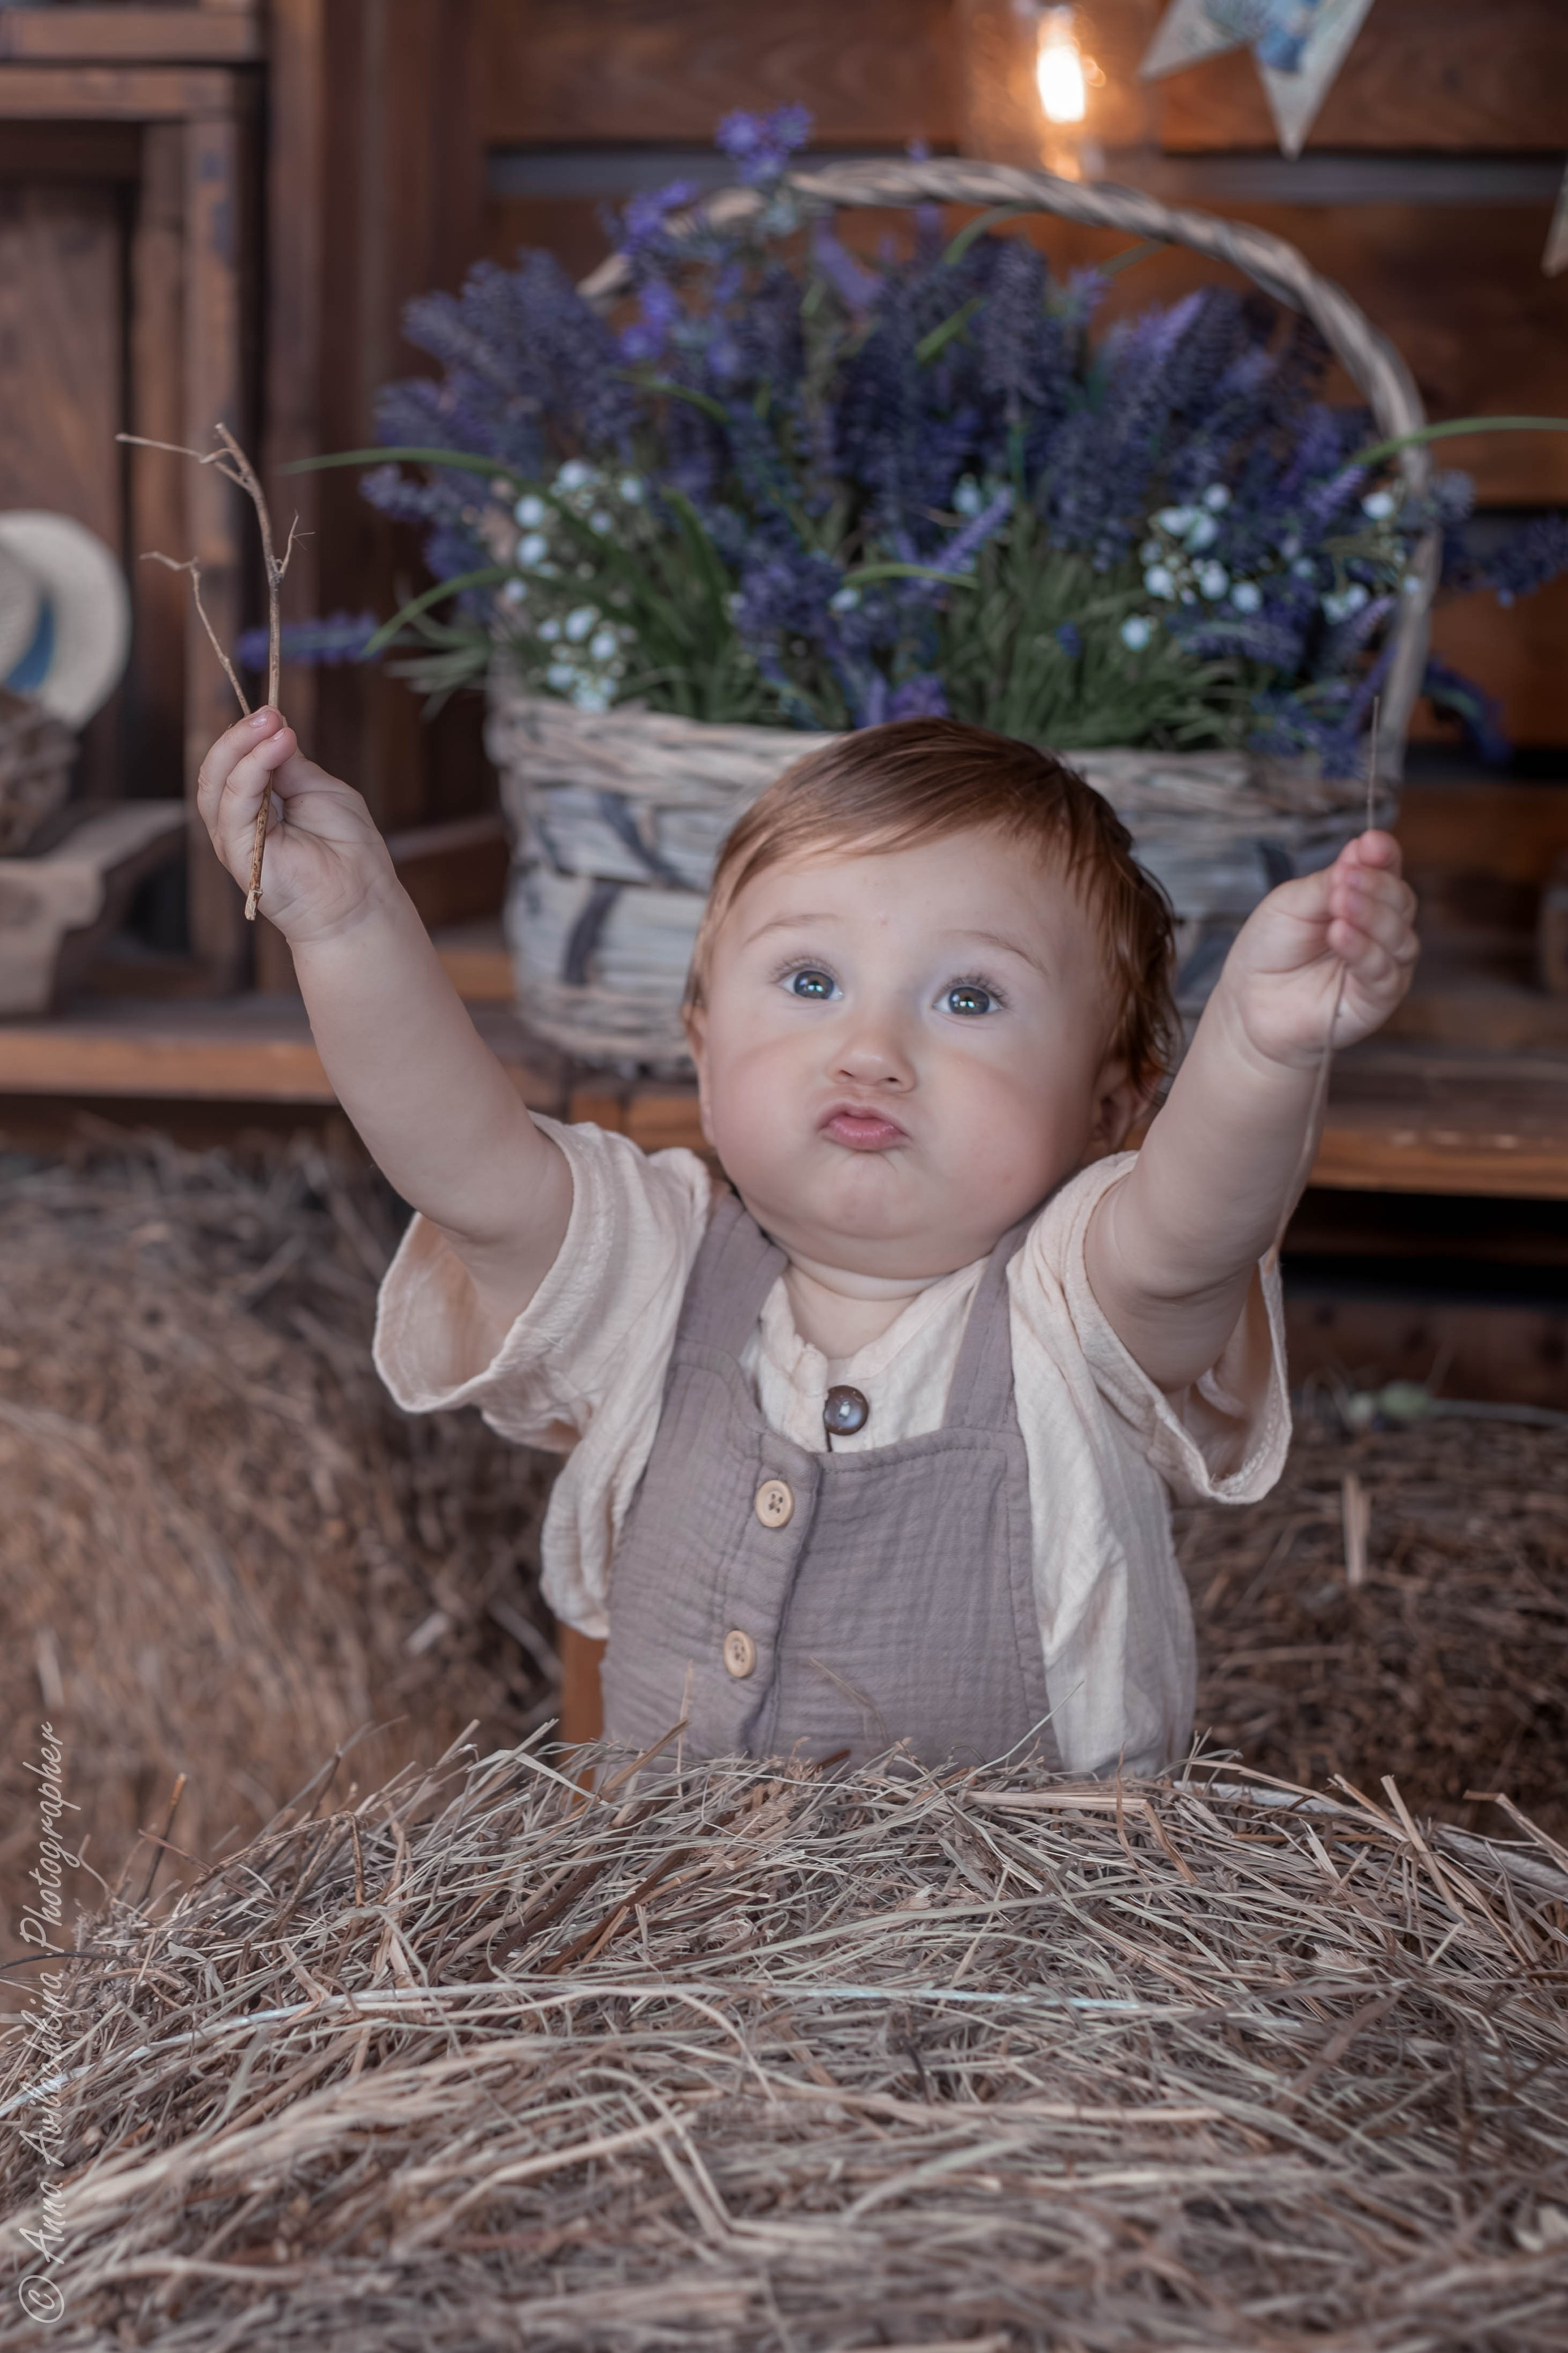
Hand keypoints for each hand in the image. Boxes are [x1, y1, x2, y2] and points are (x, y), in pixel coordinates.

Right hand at [196, 707, 396, 945]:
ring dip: (241, 746)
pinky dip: (250, 771)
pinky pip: (232, 804)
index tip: (274, 713)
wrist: (359, 899)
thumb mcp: (320, 790)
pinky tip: (275, 748)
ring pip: (215, 781)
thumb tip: (273, 731)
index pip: (237, 760)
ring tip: (272, 724)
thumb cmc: (346, 849)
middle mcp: (238, 818)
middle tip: (270, 713)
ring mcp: (233, 836)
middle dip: (241, 735)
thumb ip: (291, 765)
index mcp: (257, 802)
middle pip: (219, 767)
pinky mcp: (235, 852)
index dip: (250, 734)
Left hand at [1218, 830, 1418, 1070]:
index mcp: (1363, 897)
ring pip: (1399, 935)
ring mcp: (1384, 964)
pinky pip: (1382, 971)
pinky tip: (1340, 933)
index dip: (1384, 855)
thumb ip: (1327, 882)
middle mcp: (1381, 929)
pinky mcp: (1377, 998)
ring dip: (1372, 915)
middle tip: (1346, 878)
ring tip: (1341, 903)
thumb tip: (1363, 848)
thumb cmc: (1270, 949)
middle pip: (1400, 900)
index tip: (1370, 843)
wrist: (1248, 1003)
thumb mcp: (1291, 904)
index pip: (1387, 870)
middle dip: (1376, 885)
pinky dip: (1363, 949)